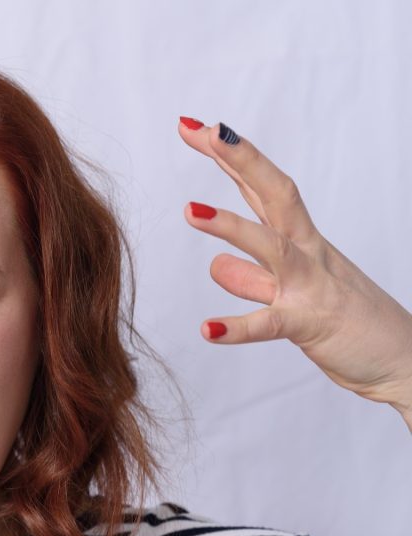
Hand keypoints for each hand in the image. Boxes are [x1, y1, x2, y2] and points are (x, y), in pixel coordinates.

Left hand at [177, 118, 411, 422]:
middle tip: (202, 129)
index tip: (196, 128)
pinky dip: (238, 327)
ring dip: (230, 225)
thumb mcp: (293, 295)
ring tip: (189, 209)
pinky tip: (208, 329)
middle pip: (274, 194)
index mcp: (303, 241)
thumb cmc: (350, 325)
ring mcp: (311, 286)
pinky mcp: (311, 325)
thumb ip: (252, 279)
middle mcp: (308, 253)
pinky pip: (270, 323)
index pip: (262, 189)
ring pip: (270, 247)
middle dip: (240, 159)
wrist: (405, 363)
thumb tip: (216, 265)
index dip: (232, 157)